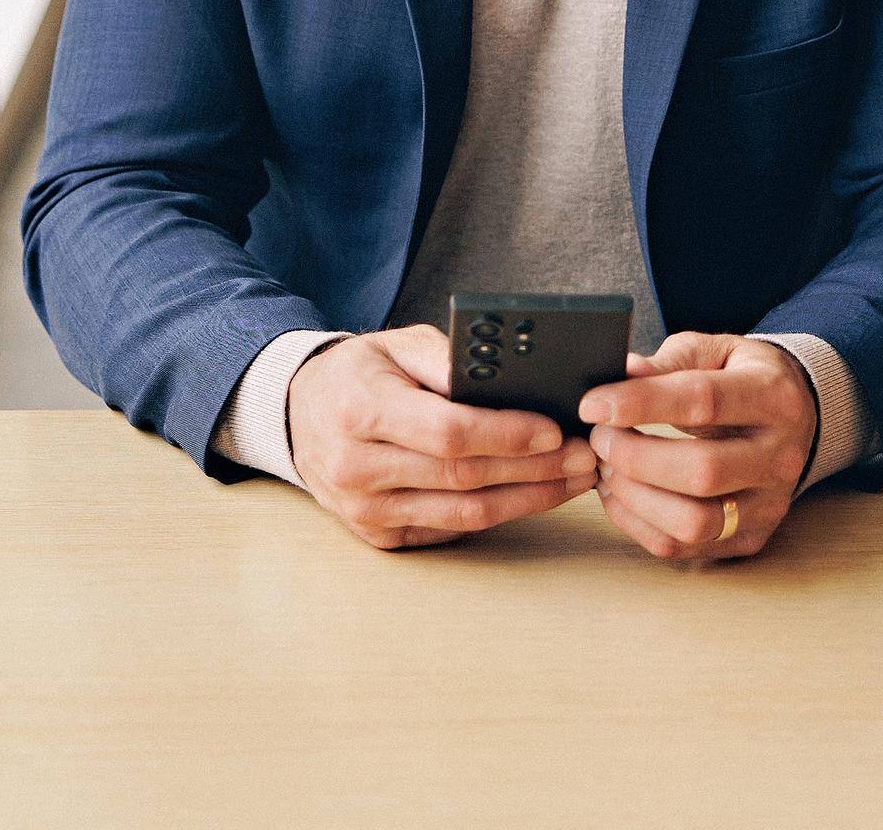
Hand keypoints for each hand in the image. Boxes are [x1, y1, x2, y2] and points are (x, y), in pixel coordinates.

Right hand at [286, 323, 598, 549]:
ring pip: (464, 513)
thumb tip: (508, 381)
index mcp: (360, 411)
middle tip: (584, 456)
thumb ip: (446, 359)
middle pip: (463, 478)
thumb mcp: (395, 344)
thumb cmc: (359, 374)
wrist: (298, 416)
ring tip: (573, 480)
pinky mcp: (377, 536)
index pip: (447, 433)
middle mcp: (357, 468)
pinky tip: (532, 495)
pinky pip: (449, 528)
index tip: (553, 430)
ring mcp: (365, 511)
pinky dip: (497, 514)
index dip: (506, 435)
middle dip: (534, 469)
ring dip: (528, 499)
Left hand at [578, 332, 817, 560]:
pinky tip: (620, 495)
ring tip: (607, 469)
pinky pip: (686, 547)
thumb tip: (622, 374)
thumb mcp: (713, 351)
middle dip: (634, 457)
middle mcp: (779, 456)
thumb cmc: (742, 377)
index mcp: (771, 397)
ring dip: (635, 498)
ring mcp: (770, 504)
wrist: (795, 416)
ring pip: (695, 522)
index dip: (641, 403)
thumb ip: (669, 362)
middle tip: (599, 438)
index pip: (703, 401)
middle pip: (701, 471)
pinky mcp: (752, 537)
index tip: (594, 405)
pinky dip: (640, 525)